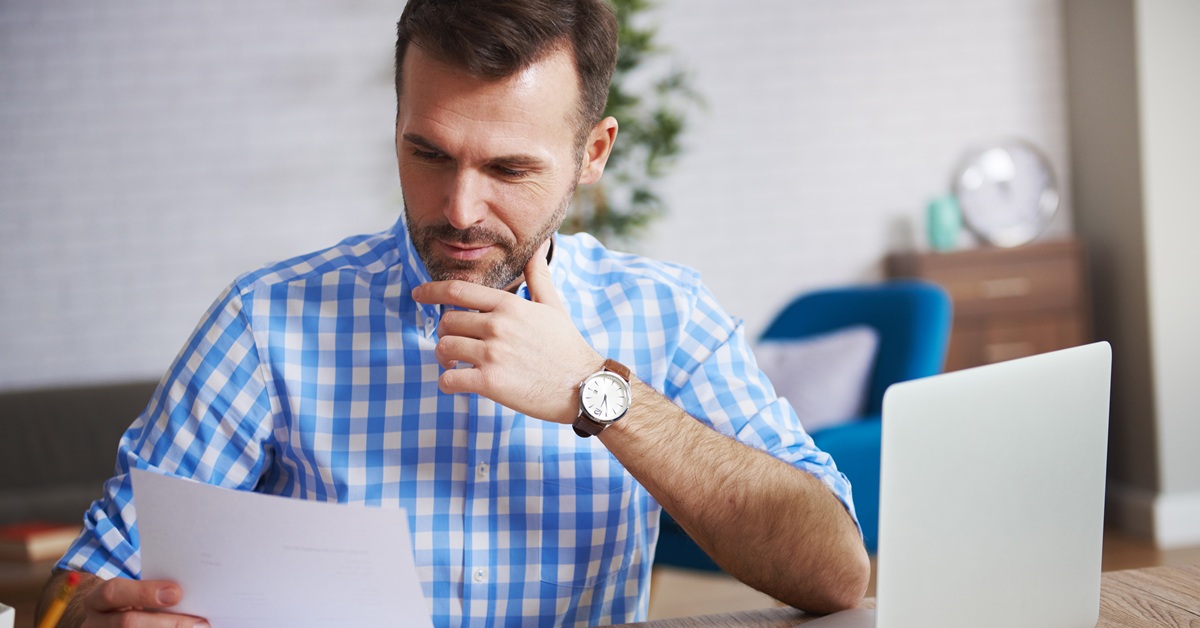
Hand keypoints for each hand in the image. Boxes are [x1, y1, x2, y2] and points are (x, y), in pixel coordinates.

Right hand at [76, 575, 207, 626]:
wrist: (107, 623)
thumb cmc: (129, 604)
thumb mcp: (132, 594)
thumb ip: (152, 591)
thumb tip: (187, 592)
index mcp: (97, 600)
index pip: (113, 592)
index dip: (144, 592)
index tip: (176, 593)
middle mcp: (94, 624)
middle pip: (127, 623)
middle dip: (167, 623)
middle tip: (199, 622)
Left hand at [411, 239, 601, 422]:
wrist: (583, 386)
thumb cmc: (567, 346)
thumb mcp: (553, 305)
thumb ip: (538, 275)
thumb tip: (539, 245)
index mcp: (509, 305)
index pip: (458, 291)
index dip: (430, 291)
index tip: (417, 294)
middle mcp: (497, 326)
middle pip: (447, 321)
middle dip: (446, 333)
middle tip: (454, 345)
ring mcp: (493, 354)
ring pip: (444, 348)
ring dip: (444, 358)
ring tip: (456, 364)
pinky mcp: (491, 383)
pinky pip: (449, 379)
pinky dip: (447, 381)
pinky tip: (458, 382)